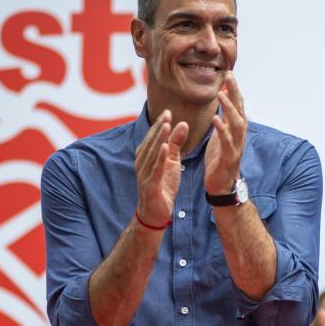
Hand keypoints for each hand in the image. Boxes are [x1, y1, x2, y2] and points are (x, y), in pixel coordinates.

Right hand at [135, 110, 188, 226]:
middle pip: (151, 142)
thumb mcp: (173, 162)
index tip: (167, 111)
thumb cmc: (163, 186)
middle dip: (159, 128)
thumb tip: (182, 123)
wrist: (156, 214)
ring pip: (152, 153)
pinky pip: (156, 169)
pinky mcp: (150, 185)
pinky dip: (160, 158)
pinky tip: (165, 147)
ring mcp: (144, 174)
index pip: (153, 137)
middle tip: (167, 113)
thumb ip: (176, 143)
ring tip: (166, 125)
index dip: (159, 124)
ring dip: (159, 139)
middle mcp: (142, 163)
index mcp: (146, 156)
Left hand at [204, 71, 246, 195]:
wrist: (221, 185)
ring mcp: (236, 146)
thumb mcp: (221, 136)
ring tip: (221, 95)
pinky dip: (222, 130)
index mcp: (236, 130)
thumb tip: (225, 102)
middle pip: (240, 110)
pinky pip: (226, 142)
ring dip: (230, 109)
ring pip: (236, 124)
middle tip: (229, 76)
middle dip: (235, 93)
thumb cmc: (220, 160)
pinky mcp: (229, 157)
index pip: (238, 105)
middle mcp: (240, 135)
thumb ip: (224, 119)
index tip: (228, 74)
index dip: (234, 90)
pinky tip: (216, 120)